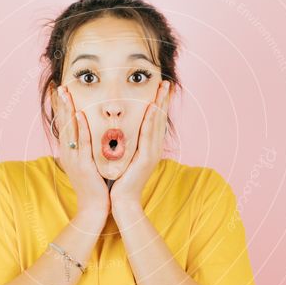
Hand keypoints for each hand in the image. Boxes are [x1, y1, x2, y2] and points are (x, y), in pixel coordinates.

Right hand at [52, 85, 109, 221]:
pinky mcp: (84, 166)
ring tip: (65, 92)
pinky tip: (80, 115)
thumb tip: (92, 135)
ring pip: (70, 130)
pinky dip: (80, 128)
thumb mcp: (88, 164)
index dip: (60, 107)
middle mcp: (68, 153)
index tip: (58, 90)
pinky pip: (82, 143)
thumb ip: (88, 149)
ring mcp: (74, 159)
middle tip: (59, 84)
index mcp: (70, 152)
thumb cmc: (95, 186)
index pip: (63, 125)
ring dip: (67, 110)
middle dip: (60, 103)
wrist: (95, 208)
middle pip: (62, 124)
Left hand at [110, 80, 170, 215]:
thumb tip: (120, 131)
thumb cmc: (120, 181)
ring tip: (162, 88)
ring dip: (160, 104)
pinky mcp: (146, 159)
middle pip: (160, 118)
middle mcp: (154, 148)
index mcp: (149, 148)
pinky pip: (148, 135)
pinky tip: (151, 108)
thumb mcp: (124, 158)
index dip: (159, 103)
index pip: (155, 121)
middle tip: (166, 82)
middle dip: (163, 99)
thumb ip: (126, 145)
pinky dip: (149, 120)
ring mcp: (152, 153)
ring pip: (157, 123)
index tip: (160, 88)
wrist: (122, 202)